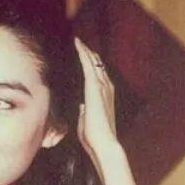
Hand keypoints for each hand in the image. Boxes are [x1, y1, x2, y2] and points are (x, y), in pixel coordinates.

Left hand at [74, 37, 118, 182]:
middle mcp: (105, 89)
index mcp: (104, 98)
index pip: (97, 77)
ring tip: (79, 41)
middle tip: (82, 44)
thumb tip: (82, 106)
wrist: (103, 143)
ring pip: (94, 63)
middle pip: (97, 67)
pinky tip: (78, 44)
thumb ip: (85, 112)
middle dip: (90, 55)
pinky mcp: (95, 88)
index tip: (86, 57)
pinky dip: (83, 54)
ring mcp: (101, 87)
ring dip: (86, 51)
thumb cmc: (94, 137)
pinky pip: (89, 65)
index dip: (92, 66)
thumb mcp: (87, 121)